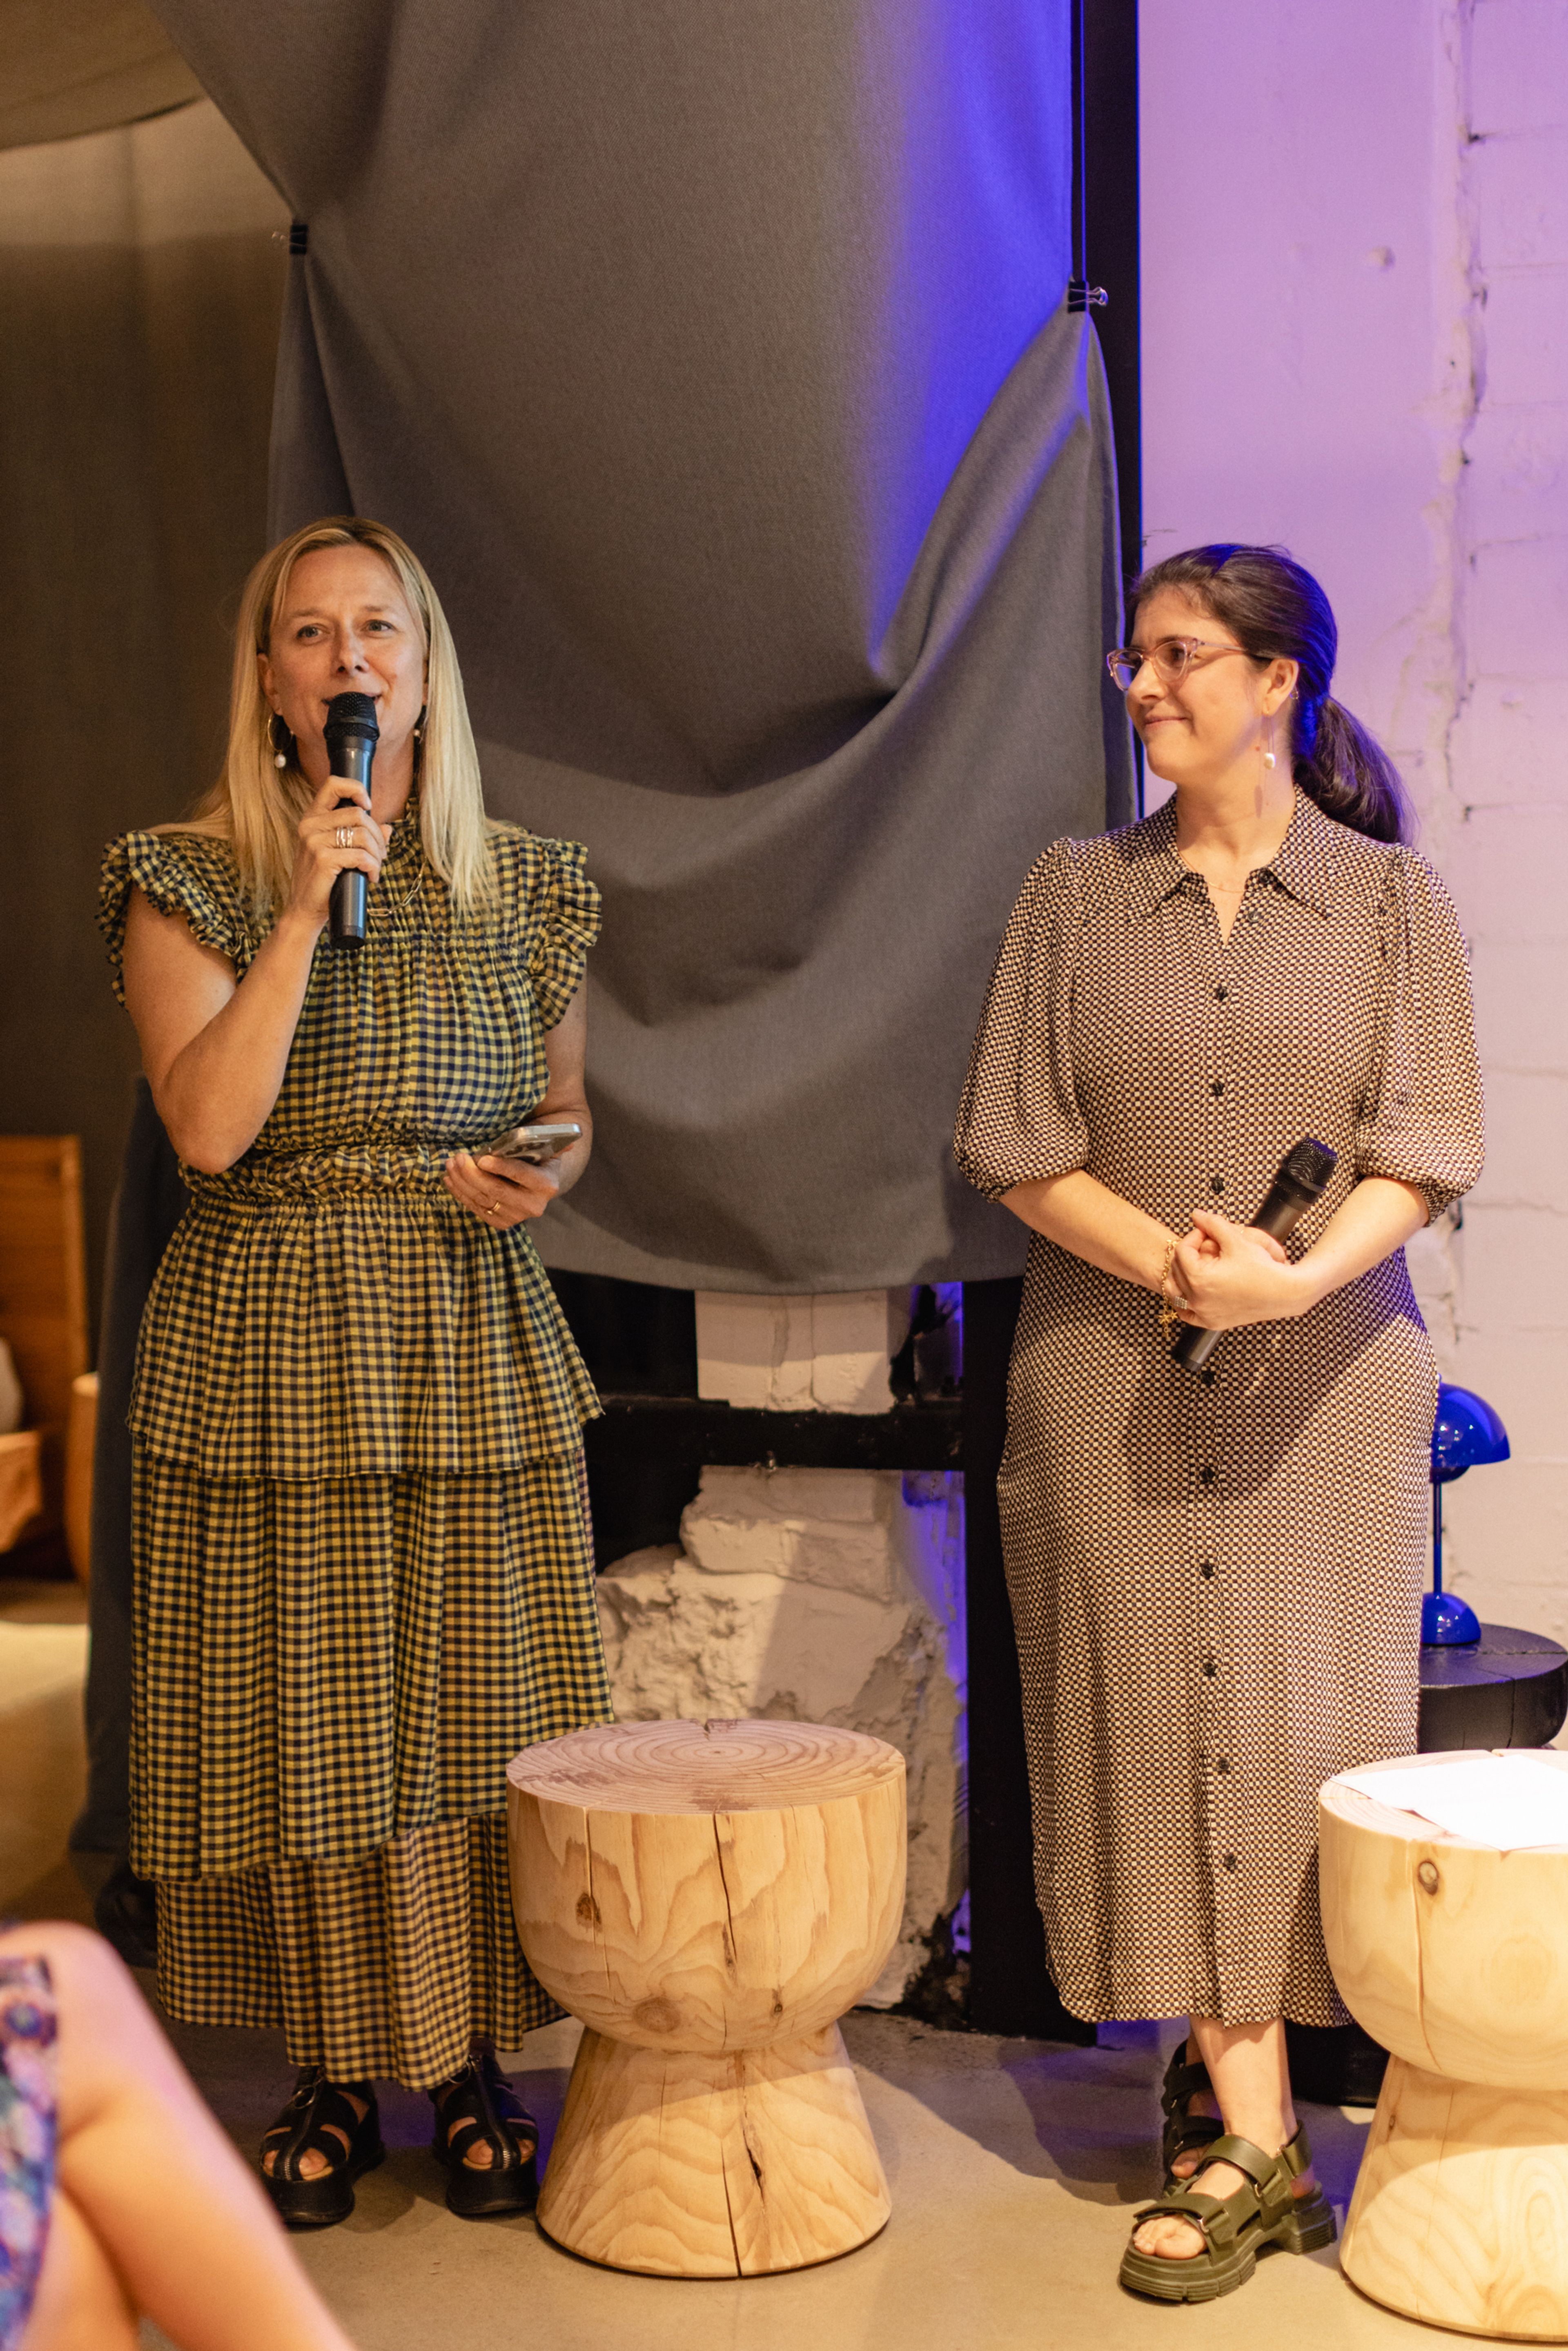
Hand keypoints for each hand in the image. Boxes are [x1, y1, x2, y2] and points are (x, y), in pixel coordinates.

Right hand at [286, 774, 387, 931]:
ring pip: (363, 834)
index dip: (356, 789)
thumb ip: (360, 837)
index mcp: (312, 818)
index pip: (333, 785)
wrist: (304, 910)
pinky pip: (361, 855)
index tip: (369, 806)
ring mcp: (314, 842)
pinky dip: (373, 867)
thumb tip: (388, 829)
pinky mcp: (323, 859)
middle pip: (359, 815)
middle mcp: (310, 825)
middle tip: (381, 855)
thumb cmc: (323, 881)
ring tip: (375, 868)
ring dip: (377, 854)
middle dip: (377, 836)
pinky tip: (371, 877)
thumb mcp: (338, 854)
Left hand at [444, 1150, 560, 1230]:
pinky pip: (477, 1209)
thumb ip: (551, 1140)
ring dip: (462, 1182)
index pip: (520, 1175)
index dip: (500, 1167)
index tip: (481, 1158)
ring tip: (450, 1165)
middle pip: (496, 1190)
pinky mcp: (502, 1223)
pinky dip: (460, 1194)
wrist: (541, 1183)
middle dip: (472, 1174)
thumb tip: (567, 1133)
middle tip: (458, 1157)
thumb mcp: (547, 1148)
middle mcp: (534, 1205)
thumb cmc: (539, 1158)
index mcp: (547, 1185)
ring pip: (483, 1200)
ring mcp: (517, 1217)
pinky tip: (450, 1179)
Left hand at [1168, 1210, 1312, 1330]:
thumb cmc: (1263, 1267)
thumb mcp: (1237, 1240)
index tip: (1208, 1233)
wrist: (1286, 1293)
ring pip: (1177, 1292)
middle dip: (1189, 1253)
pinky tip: (1194, 1290)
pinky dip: (1186, 1301)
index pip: (1182, 1251)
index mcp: (1199, 1279)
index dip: (1194, 1236)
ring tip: (1198, 1263)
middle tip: (1205, 1245)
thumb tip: (1196, 1214)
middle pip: (1177, 1270)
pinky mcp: (1213, 1323)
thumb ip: (1213, 1224)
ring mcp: (1204, 1314)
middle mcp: (1197, 1300)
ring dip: (1182, 1276)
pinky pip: (1188, 1313)